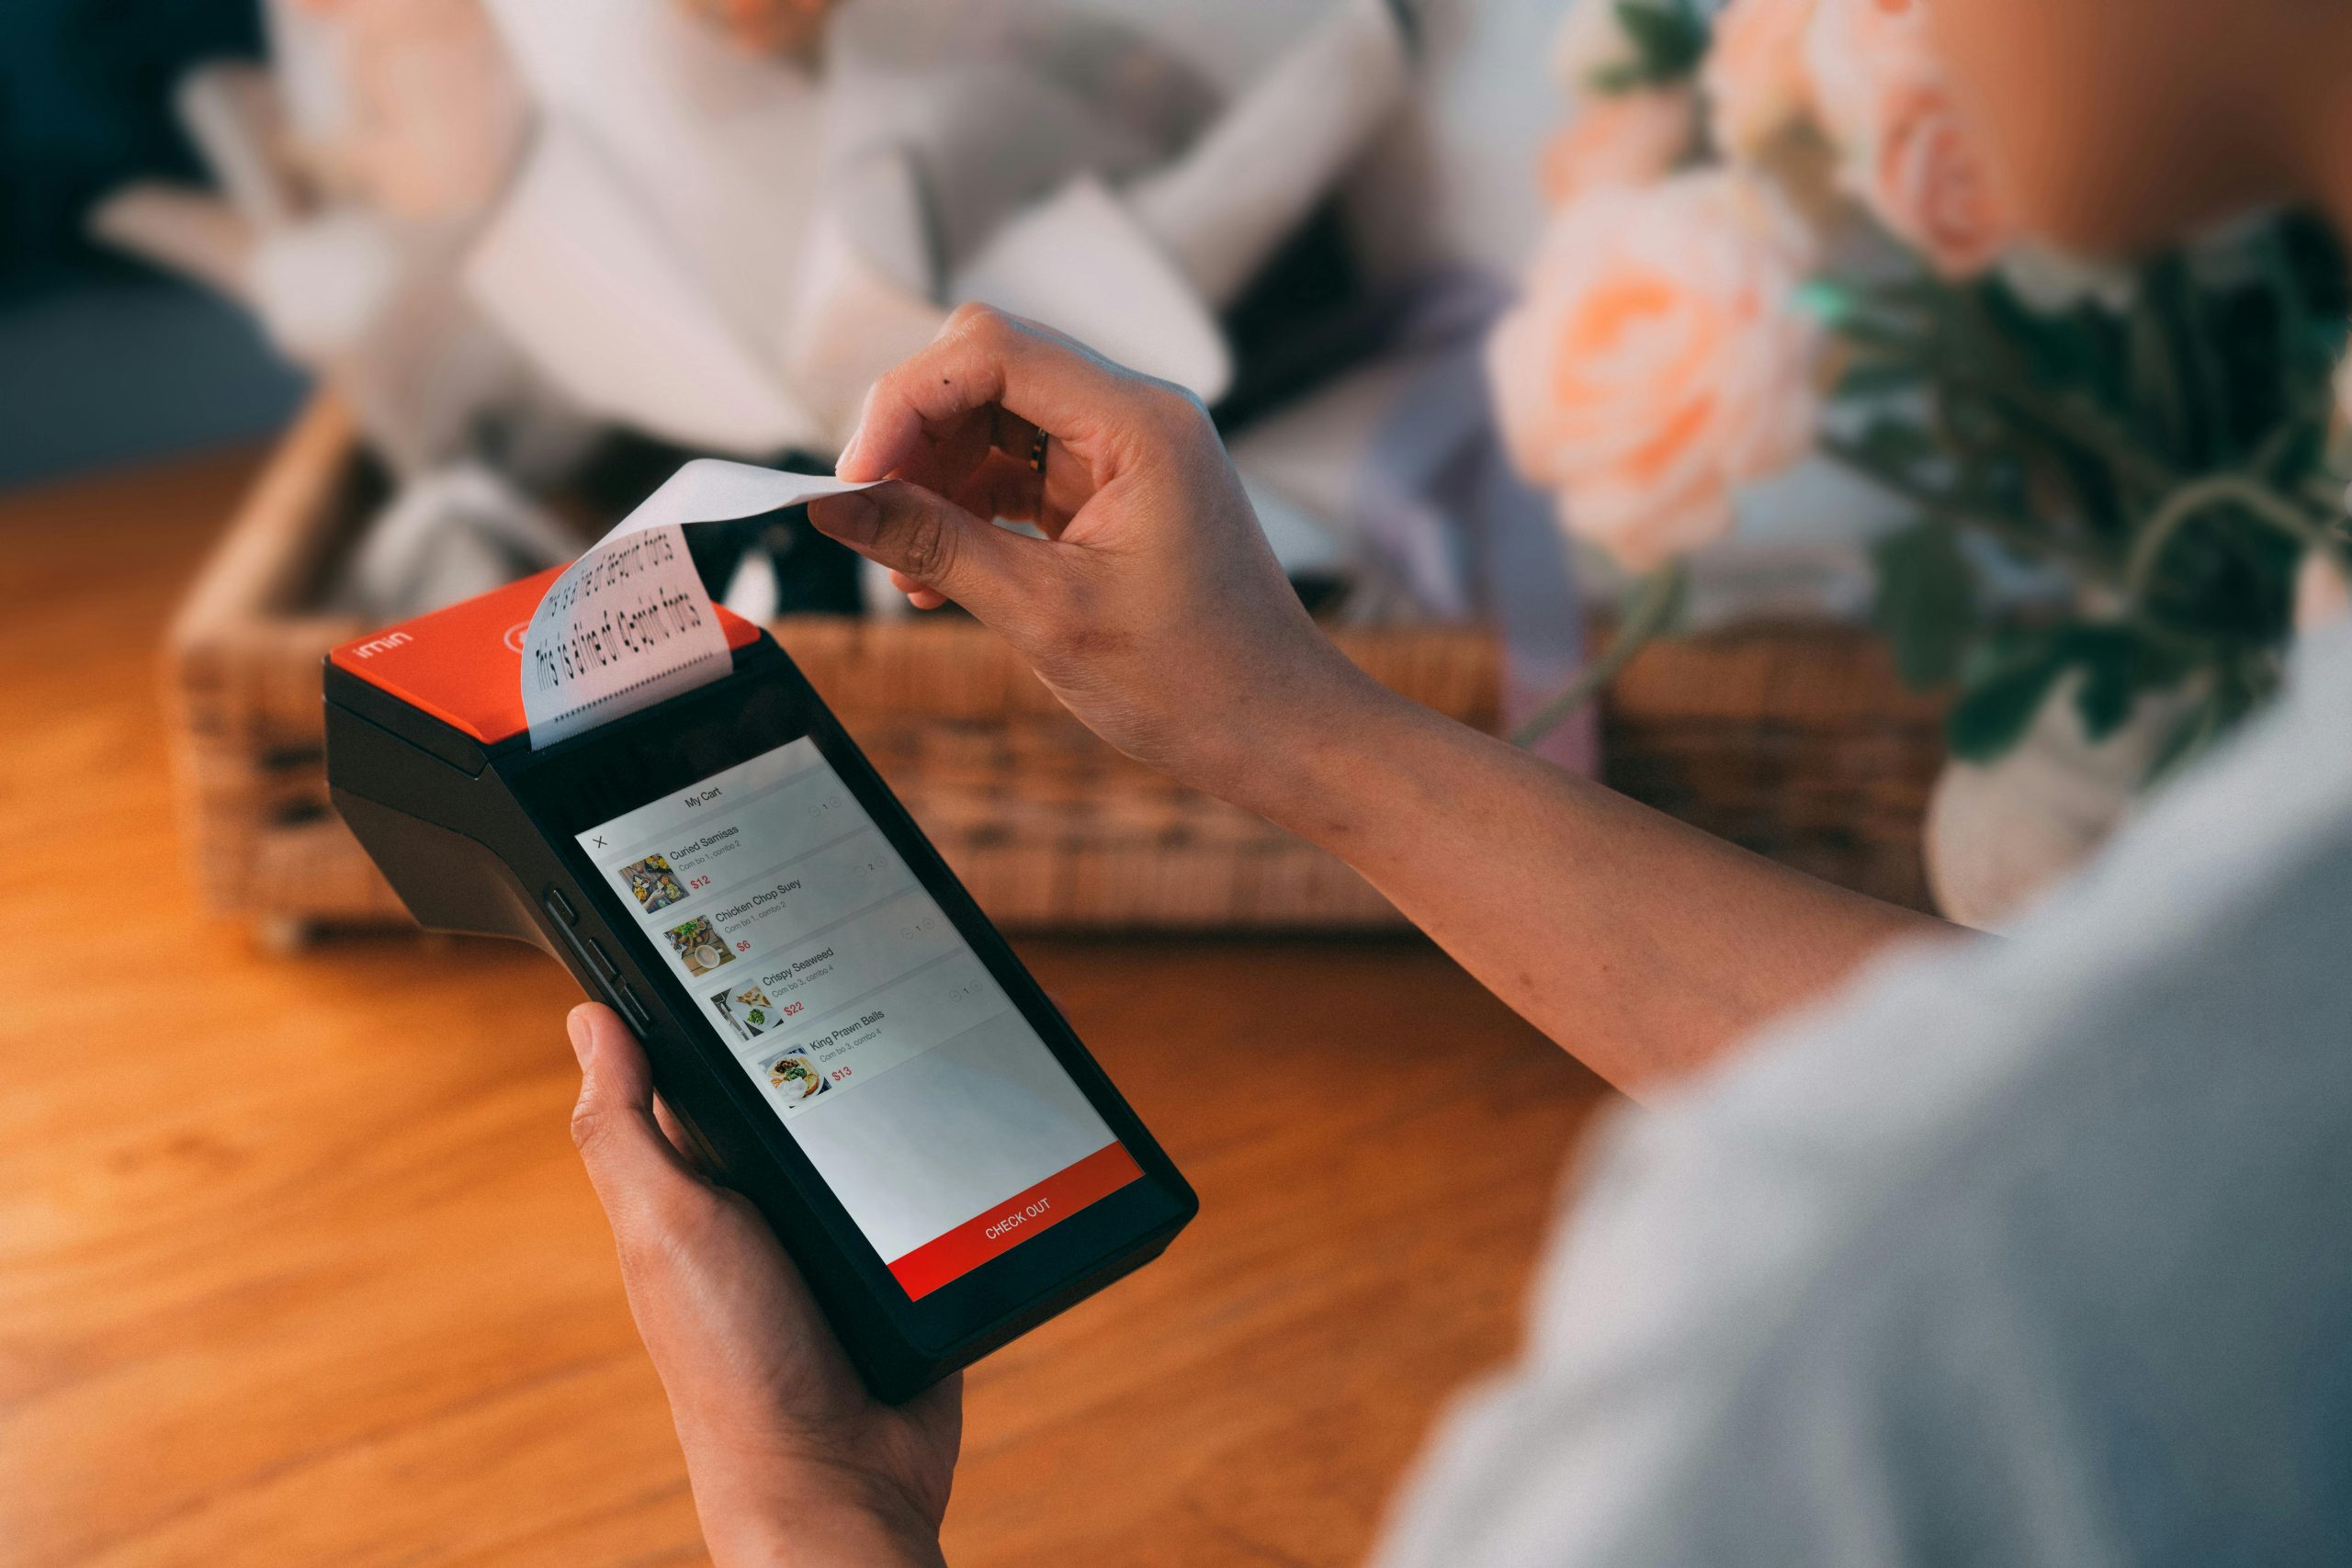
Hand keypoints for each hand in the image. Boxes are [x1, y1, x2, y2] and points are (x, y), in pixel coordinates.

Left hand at [566, 1003, 959, 1567]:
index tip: (749, 918)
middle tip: (875, 953)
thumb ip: (625, 1130)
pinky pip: (935, 1178)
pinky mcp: (909, 1251)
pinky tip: (982, 1106)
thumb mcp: (664, 1228)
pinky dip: (957, 1149)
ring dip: (907, 1086)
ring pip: (877, 1121)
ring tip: (939, 1016)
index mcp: (696, 1181)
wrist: (842, 1477)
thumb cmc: (733, 1366)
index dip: (719, 997)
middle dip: (836, 1027)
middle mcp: (766, 1198)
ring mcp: (842, 1225)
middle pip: (803, 1081)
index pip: (701, 1066)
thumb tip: (591, 1020)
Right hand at [808, 305, 1386, 804]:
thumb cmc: (1196, 683)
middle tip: (867, 515)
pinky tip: (936, 576)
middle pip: (987, 371)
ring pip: (993, 422)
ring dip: (933, 480)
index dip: (905, 401)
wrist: (1278, 733)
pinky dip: (967, 512)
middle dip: (914, 437)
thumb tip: (835, 504)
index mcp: (1139, 425)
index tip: (854, 477)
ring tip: (904, 566)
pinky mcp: (1114, 492)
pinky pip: (1016, 471)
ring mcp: (1127, 452)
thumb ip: (932, 546)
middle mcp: (1137, 418)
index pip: (992, 351)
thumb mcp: (1045, 616)